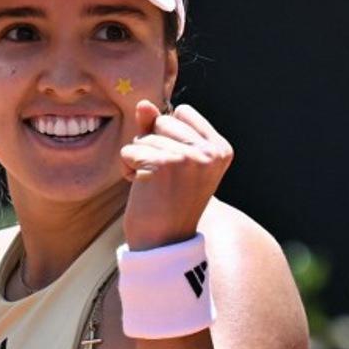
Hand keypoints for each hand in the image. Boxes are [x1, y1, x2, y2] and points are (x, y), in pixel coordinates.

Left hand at [120, 100, 234, 249]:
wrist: (164, 245)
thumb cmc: (167, 202)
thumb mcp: (170, 160)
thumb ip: (158, 128)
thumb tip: (144, 103)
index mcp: (221, 148)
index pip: (182, 113)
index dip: (168, 137)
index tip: (177, 169)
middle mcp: (210, 151)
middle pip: (162, 122)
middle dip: (152, 147)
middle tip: (163, 181)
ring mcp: (188, 157)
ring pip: (143, 137)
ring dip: (139, 160)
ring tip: (154, 188)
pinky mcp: (163, 164)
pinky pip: (129, 151)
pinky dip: (127, 169)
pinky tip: (142, 190)